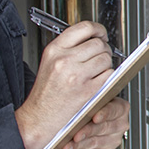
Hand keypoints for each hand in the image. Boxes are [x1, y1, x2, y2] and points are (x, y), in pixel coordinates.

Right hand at [15, 21, 115, 148]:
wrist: (38, 120)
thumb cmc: (44, 96)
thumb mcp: (49, 63)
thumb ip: (68, 48)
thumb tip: (92, 38)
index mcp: (55, 50)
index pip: (84, 28)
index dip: (98, 29)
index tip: (101, 34)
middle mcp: (65, 60)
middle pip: (98, 43)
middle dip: (103, 50)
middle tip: (100, 58)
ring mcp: (77, 75)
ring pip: (106, 59)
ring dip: (106, 65)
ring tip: (97, 73)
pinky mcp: (88, 90)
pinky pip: (110, 75)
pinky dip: (108, 79)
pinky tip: (98, 83)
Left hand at [57, 98, 128, 148]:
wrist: (79, 120)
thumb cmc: (84, 106)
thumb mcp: (89, 97)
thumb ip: (89, 95)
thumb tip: (81, 90)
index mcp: (119, 107)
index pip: (114, 110)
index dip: (104, 114)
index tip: (95, 117)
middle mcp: (118, 124)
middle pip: (103, 128)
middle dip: (86, 132)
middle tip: (74, 135)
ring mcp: (112, 140)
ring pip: (94, 143)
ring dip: (77, 146)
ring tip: (64, 146)